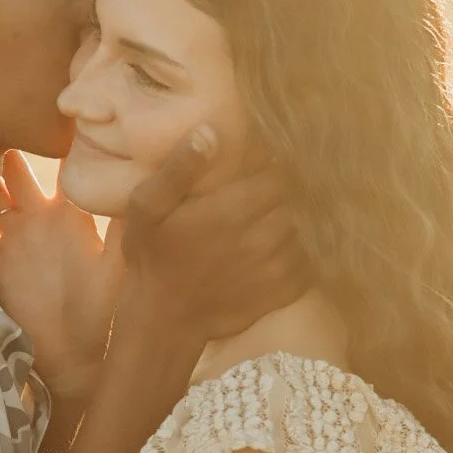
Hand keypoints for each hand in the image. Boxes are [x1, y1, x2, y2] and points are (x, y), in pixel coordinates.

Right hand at [0, 152, 123, 398]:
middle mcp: (39, 218)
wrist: (78, 358)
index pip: (63, 166)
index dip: (57, 139)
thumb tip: (146, 182)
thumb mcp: (119, 263)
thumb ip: (124, 225)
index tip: (45, 106)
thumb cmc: (107, 311)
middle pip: (16, 171)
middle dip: (5, 145)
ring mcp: (13, 238)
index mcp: (71, 213)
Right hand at [121, 129, 307, 343]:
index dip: (264, 174)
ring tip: (258, 232)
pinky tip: (269, 258)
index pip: (275, 175)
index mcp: (233, 209)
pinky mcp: (283, 292)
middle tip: (250, 207)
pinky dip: (294, 259)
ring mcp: (276, 267)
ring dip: (284, 229)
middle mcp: (262, 236)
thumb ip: (180, 169)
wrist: (163, 321)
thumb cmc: (152, 258)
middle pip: (288, 203)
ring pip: (298, 232)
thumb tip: (211, 131)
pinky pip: (305, 264)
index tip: (247, 179)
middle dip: (274, 201)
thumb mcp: (147, 207)